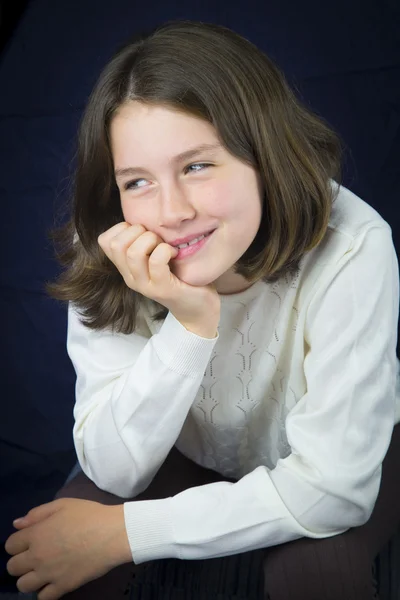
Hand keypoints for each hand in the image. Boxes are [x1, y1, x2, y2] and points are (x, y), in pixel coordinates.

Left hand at [5, 498, 130, 599]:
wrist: (112, 533)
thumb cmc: (89, 515)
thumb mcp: (63, 504)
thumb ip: (37, 513)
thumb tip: (17, 524)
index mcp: (36, 534)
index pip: (10, 545)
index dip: (18, 542)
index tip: (29, 540)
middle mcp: (37, 556)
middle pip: (12, 567)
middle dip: (21, 561)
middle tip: (36, 556)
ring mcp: (49, 574)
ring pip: (23, 585)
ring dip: (29, 578)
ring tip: (42, 571)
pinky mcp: (63, 587)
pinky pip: (42, 598)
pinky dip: (44, 592)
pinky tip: (53, 582)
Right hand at [98, 222, 219, 336]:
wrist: (197, 308)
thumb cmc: (179, 275)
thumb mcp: (155, 256)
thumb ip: (144, 241)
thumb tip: (143, 214)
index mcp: (126, 267)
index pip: (104, 241)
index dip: (123, 227)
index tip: (143, 232)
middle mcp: (130, 277)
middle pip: (116, 244)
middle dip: (138, 231)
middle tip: (156, 238)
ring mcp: (144, 285)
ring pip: (133, 253)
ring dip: (152, 240)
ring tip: (165, 246)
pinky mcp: (162, 289)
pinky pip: (156, 261)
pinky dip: (166, 251)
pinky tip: (174, 254)